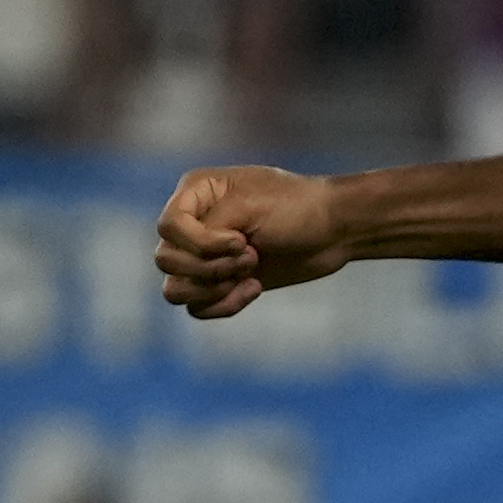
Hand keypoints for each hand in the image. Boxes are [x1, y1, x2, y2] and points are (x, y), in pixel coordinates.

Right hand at [156, 165, 346, 320]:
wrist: (335, 231)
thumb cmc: (298, 208)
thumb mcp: (251, 205)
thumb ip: (210, 227)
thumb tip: (187, 258)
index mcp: (195, 194)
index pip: (168, 227)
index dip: (201, 243)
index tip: (243, 241)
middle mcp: (193, 225)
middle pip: (166, 261)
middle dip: (210, 268)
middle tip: (251, 257)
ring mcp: (205, 256)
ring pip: (175, 289)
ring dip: (213, 289)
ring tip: (250, 275)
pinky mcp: (221, 283)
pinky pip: (198, 308)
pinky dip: (224, 305)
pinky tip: (255, 289)